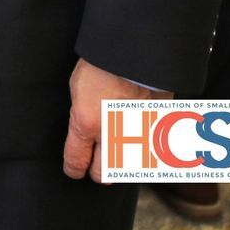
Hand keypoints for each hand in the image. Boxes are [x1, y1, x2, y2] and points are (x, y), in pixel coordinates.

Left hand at [62, 57, 168, 181]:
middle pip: (103, 175)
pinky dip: (143, 151)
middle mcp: (111, 135)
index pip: (76, 161)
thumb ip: (81, 118)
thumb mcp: (78, 91)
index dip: (73, 168)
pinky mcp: (156, 131)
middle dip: (98, 172)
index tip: (74, 170)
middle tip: (97, 164)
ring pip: (127, 168)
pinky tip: (138, 140)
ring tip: (118, 152)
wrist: (133, 55)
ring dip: (122, 163)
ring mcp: (135, 136)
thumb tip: (84, 134)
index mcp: (85, 124)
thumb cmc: (101, 66)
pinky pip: (148, 153)